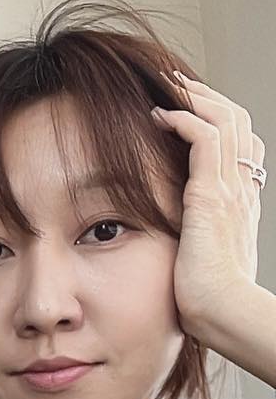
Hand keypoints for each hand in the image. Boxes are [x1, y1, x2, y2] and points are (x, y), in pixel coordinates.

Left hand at [150, 70, 263, 343]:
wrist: (223, 315)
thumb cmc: (204, 299)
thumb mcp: (196, 260)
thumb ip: (186, 240)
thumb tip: (164, 240)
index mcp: (239, 203)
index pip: (239, 146)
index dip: (217, 120)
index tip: (186, 108)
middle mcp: (241, 190)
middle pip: (237, 122)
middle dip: (207, 97)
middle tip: (174, 83)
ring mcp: (230, 190)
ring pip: (225, 120)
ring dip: (194, 98)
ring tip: (166, 87)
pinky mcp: (211, 195)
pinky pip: (205, 139)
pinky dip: (183, 119)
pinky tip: (158, 115)